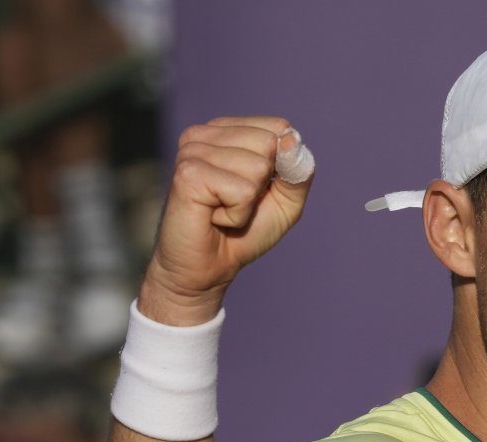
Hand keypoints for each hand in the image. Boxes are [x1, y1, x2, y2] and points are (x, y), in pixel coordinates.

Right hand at [141, 116, 314, 323]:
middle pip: (269, 144)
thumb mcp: (285, 201)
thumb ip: (298, 171)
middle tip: (235, 202)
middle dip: (262, 185)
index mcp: (227, 131)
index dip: (281, 167)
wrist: (208, 270)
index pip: (279, 127)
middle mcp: (205, 133)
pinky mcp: (188, 173)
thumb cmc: (243, 233)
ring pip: (257, 166)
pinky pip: (242, 190)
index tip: (255, 190)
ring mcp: (192, 150)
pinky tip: (213, 217)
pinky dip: (237, 214)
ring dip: (247, 202)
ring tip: (222, 210)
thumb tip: (291, 140)